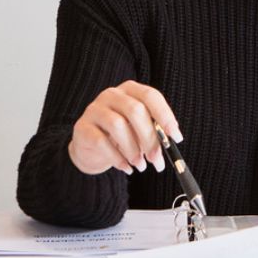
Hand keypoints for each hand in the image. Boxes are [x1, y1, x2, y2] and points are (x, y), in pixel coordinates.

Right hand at [66, 80, 182, 175]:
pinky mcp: (82, 127)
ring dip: (133, 150)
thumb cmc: (121, 136)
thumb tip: (168, 147)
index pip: (150, 96)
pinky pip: (101, 142)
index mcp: (130, 90)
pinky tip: (126, 167)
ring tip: (140, 165)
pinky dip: (117, 158)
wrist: (91, 147)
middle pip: (135, 110)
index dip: (165, 116)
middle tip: (157, 159)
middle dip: (149, 138)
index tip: (176, 137)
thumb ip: (154, 135)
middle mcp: (112, 95)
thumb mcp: (140, 132)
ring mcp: (94, 109)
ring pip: (118, 125)